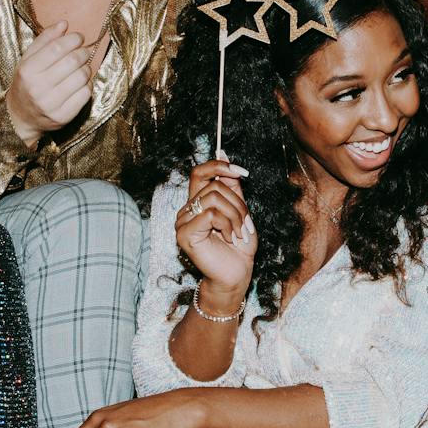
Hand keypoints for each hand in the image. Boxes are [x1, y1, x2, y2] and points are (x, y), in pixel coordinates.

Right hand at [3, 21, 93, 147]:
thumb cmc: (27, 83)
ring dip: (86, 68)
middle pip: (72, 62)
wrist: (21, 116)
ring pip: (82, 77)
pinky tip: (81, 83)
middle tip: (83, 51)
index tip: (79, 37)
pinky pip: (85, 94)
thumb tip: (64, 24)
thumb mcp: (28, 60)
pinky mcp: (63, 116)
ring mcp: (51, 104)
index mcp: (27, 71)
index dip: (72, 40)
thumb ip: (45, 40)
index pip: (57, 48)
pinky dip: (87, 85)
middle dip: (83, 52)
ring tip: (82, 67)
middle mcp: (38, 88)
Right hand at [175, 157, 254, 295]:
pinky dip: (227, 224)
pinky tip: (230, 238)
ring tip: (238, 232)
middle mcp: (187, 210)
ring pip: (213, 198)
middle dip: (238, 202)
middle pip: (214, 185)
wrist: (236, 274)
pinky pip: (209, 214)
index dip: (220, 166)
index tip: (242, 172)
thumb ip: (232, 186)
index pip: (200, 172)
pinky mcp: (184, 234)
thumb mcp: (240, 210)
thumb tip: (223, 153)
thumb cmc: (238, 246)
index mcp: (198, 202)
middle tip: (245, 223)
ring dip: (235, 215)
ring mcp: (183, 222)